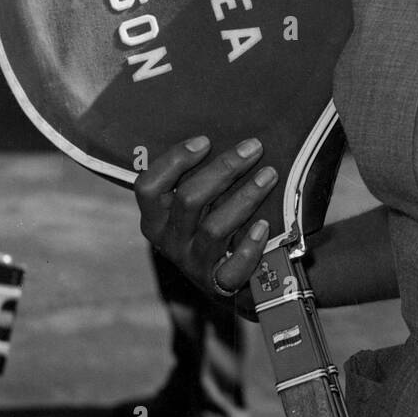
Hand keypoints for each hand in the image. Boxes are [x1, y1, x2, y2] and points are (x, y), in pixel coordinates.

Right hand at [135, 136, 278, 319]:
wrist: (233, 281)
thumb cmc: (214, 223)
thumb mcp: (197, 201)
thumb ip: (199, 175)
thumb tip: (227, 132)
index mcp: (155, 217)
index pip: (147, 187)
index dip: (174, 161)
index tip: (205, 140)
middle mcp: (168, 241)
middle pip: (189, 200)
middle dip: (224, 169)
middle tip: (254, 147)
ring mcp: (193, 264)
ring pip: (214, 228)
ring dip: (245, 197)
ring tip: (270, 174)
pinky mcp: (219, 285)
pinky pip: (232, 269)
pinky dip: (249, 246)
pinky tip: (264, 226)